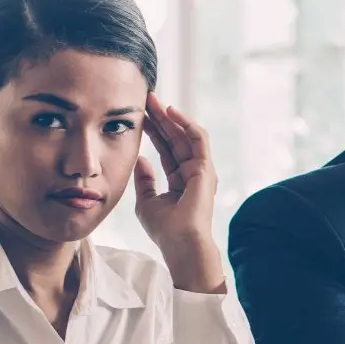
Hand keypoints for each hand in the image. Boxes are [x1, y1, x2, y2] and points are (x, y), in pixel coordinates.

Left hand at [133, 92, 224, 293]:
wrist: (180, 244)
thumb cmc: (165, 229)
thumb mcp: (147, 201)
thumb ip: (145, 180)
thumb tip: (141, 159)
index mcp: (179, 179)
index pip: (166, 148)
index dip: (153, 131)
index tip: (139, 116)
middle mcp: (192, 172)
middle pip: (175, 138)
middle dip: (160, 118)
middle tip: (145, 99)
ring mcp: (200, 169)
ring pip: (186, 135)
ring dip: (171, 116)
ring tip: (154, 101)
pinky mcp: (205, 168)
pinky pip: (198, 139)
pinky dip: (186, 123)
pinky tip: (171, 112)